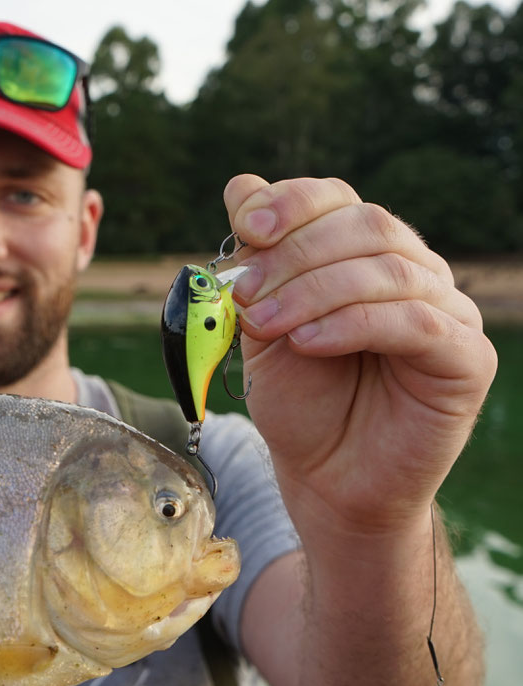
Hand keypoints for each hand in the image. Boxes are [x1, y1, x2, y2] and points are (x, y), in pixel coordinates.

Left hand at [223, 175, 496, 532]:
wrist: (327, 479)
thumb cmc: (300, 403)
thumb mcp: (263, 326)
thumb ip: (258, 263)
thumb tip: (241, 184)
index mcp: (362, 256)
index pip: (339, 200)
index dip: (294, 202)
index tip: (246, 225)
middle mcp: (412, 272)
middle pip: (367, 225)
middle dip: (295, 255)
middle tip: (246, 295)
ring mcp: (446, 311)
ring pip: (389, 269)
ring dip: (314, 291)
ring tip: (265, 325)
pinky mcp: (465, 357)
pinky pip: (416, 321)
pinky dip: (353, 324)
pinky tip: (309, 344)